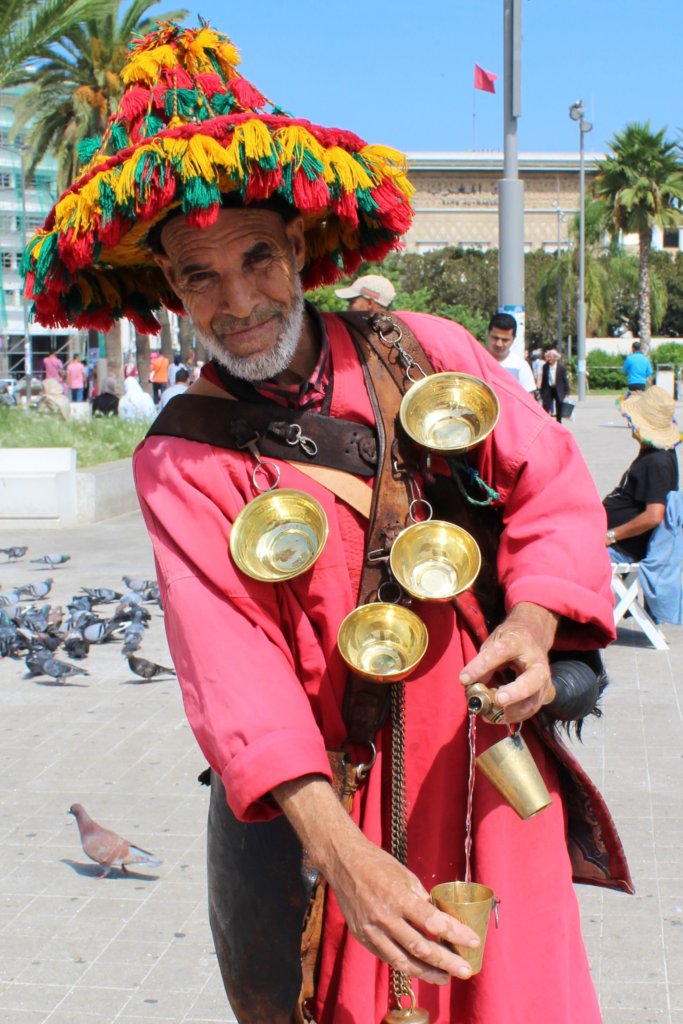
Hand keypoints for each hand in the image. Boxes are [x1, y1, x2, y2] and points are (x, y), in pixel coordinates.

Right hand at [273, 776, 478, 983]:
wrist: (343, 862)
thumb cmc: (378, 864)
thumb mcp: (406, 876)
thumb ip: (423, 900)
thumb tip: (442, 920)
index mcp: (398, 897)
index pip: (432, 922)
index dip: (455, 933)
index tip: (473, 940)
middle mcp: (384, 917)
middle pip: (421, 948)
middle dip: (446, 961)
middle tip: (466, 969)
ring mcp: (371, 930)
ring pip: (403, 961)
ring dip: (427, 972)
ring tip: (445, 978)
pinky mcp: (362, 937)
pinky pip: (387, 957)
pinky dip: (406, 965)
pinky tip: (420, 969)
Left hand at [459, 602, 558, 722]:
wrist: (534, 636)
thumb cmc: (510, 640)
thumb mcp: (494, 641)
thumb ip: (483, 661)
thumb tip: (469, 682)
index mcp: (519, 642)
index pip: (500, 652)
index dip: (482, 666)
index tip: (464, 679)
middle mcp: (536, 661)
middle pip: (532, 679)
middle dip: (516, 692)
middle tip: (498, 700)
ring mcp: (543, 679)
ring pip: (533, 700)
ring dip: (512, 712)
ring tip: (489, 715)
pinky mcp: (543, 693)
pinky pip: (530, 709)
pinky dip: (514, 716)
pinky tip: (497, 717)